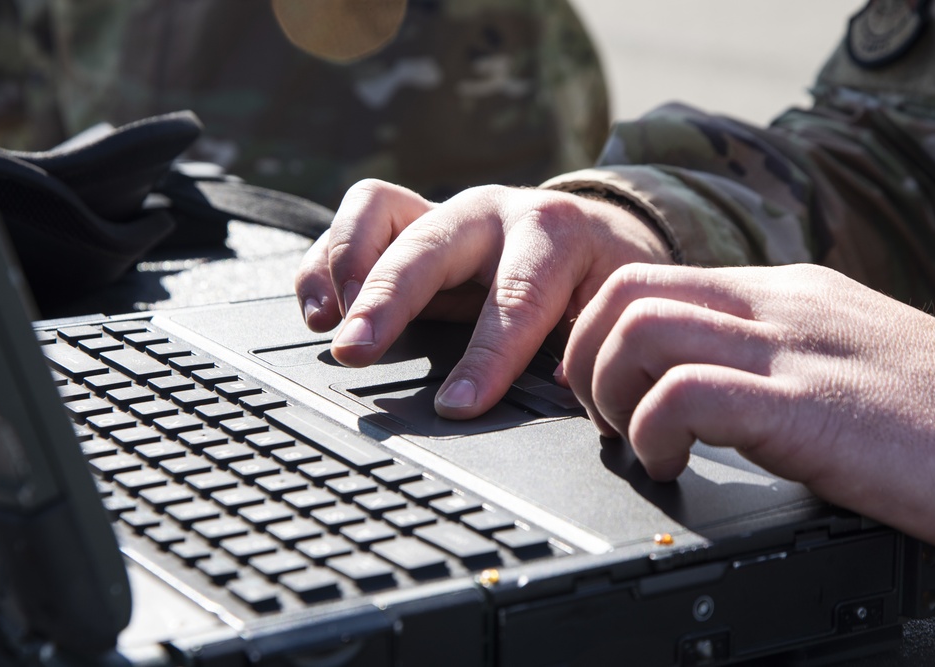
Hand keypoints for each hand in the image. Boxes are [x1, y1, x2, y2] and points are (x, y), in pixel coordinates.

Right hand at [295, 179, 671, 417]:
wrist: (593, 229)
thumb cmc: (601, 275)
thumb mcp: (615, 305)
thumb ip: (588, 341)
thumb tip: (556, 387)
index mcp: (551, 233)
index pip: (515, 297)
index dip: (486, 357)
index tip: (457, 405)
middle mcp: (488, 212)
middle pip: (427, 245)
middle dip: (386, 298)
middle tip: (355, 350)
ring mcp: (442, 211)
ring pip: (375, 208)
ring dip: (344, 266)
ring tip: (329, 324)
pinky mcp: (410, 222)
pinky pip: (352, 224)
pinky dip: (327, 264)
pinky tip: (319, 310)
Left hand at [562, 263, 934, 554]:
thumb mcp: (840, 361)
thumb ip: (769, 357)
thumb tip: (692, 384)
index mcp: (783, 294)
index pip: (651, 279)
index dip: (602, 335)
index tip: (607, 389)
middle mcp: (779, 308)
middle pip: (626, 291)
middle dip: (587, 357)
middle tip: (607, 417)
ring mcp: (792, 351)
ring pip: (640, 329)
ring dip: (611, 392)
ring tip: (638, 442)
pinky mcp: (808, 407)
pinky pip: (685, 394)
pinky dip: (653, 432)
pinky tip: (673, 465)